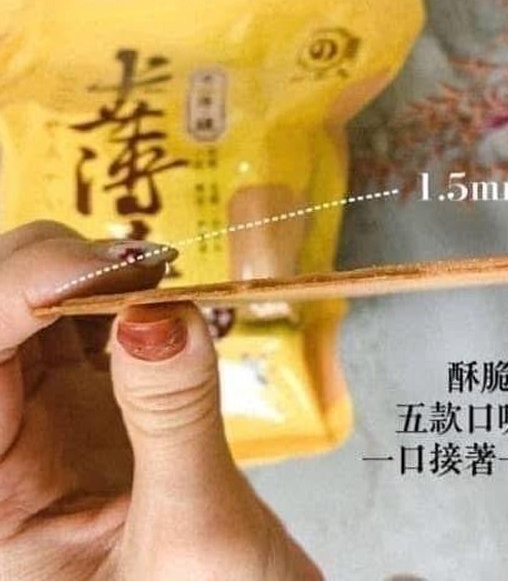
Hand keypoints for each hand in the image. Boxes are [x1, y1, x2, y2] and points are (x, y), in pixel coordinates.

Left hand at [0, 221, 321, 579]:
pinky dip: (118, 293)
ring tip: (156, 277)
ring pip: (23, 308)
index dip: (16, 296)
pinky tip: (159, 295)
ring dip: (82, 275)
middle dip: (47, 274)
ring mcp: (39, 424)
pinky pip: (81, 323)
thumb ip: (173, 418)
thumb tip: (161, 313)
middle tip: (143, 270)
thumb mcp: (194, 534)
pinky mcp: (88, 400)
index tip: (105, 272)